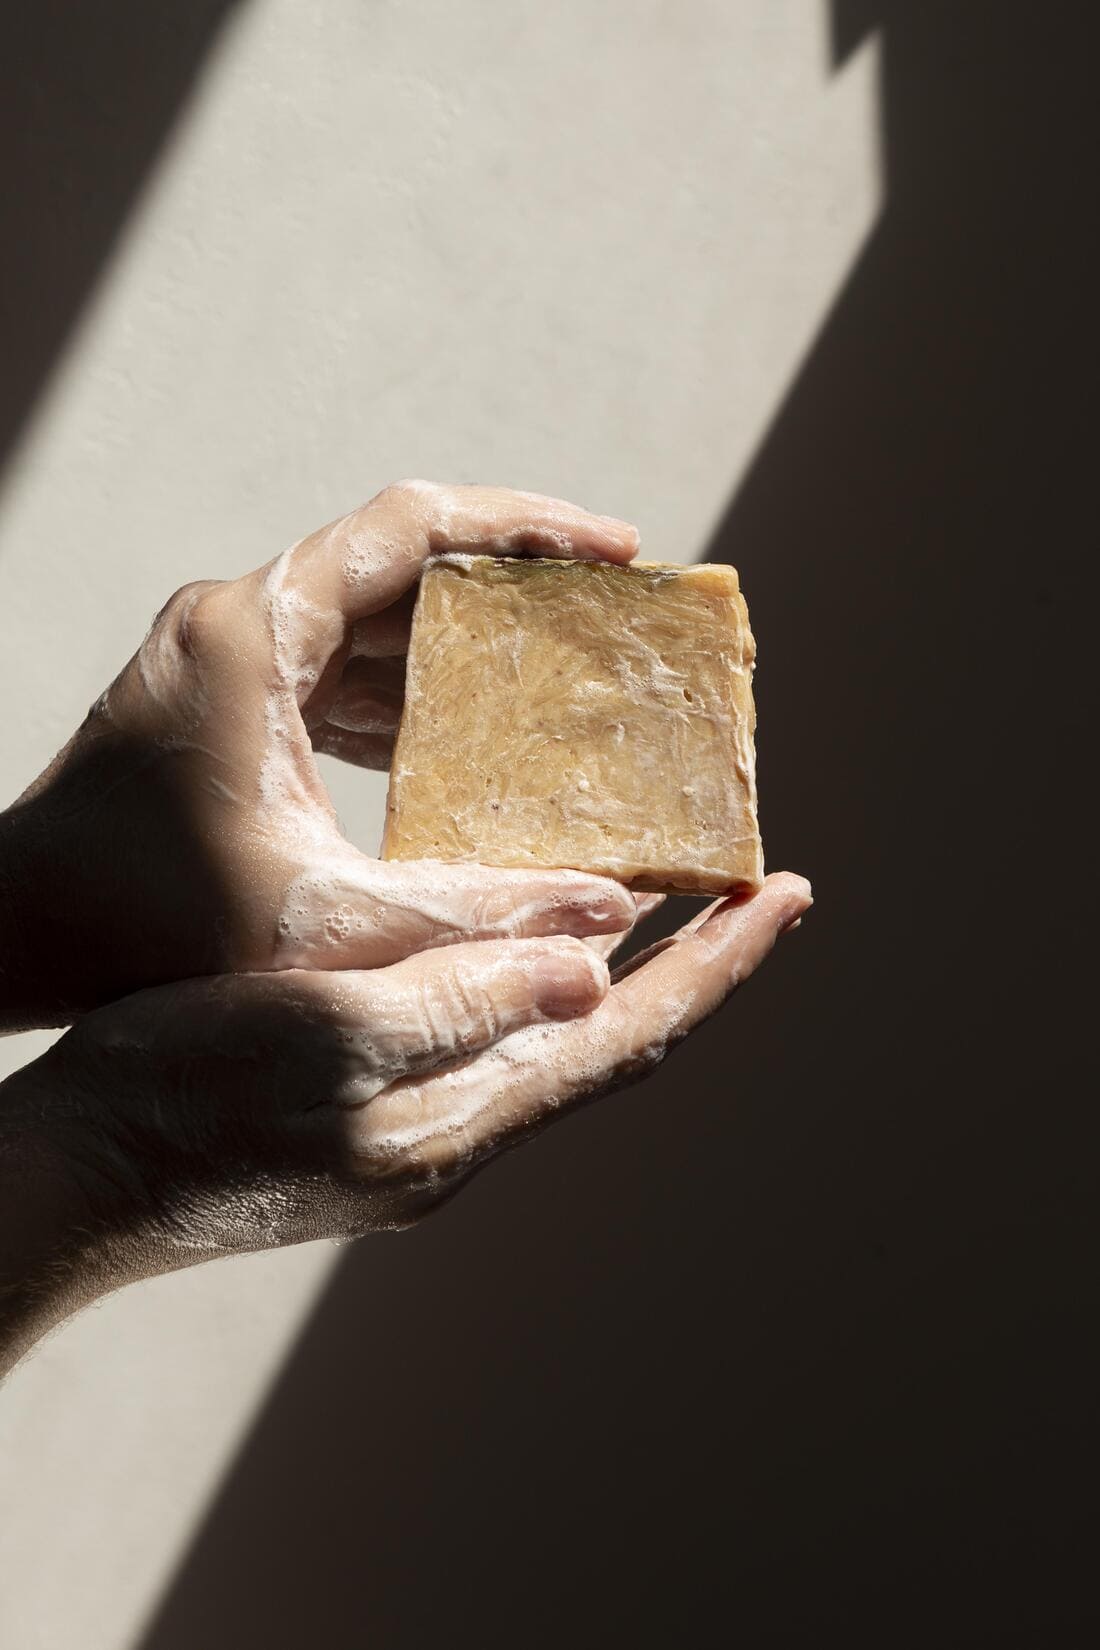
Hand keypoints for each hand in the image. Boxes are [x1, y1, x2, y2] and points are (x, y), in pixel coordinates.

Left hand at [0, 484, 638, 1027]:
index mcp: (254, 633)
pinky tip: (466, 747)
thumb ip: (470, 915)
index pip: (411, 524)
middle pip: (401, 565)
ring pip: (372, 620)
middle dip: (510, 589)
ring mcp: (228, 661)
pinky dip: (406, 699)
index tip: (615, 548)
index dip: (526, 524)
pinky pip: (337, 673)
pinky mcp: (226, 705)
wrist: (18, 933)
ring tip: (557, 679)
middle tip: (605, 619)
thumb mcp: (322, 924)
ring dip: (460, 648)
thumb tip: (603, 914)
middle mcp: (239, 624)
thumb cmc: (139, 924)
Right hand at [0, 872, 809, 1372]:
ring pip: (550, 1039)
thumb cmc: (181, 1099)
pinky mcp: (363, 1112)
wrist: (75, 1173)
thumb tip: (594, 977)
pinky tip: (512, 941)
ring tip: (654, 896)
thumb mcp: (323, 1035)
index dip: (719, 963)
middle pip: (610, 1042)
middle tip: (742, 884)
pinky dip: (531, 980)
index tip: (786, 891)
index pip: (633, 1035)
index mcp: (462, 1117)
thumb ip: (460, 1003)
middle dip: (688, 963)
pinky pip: (485, 1038)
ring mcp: (412, 1129)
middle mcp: (457, 1133)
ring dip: (616, 970)